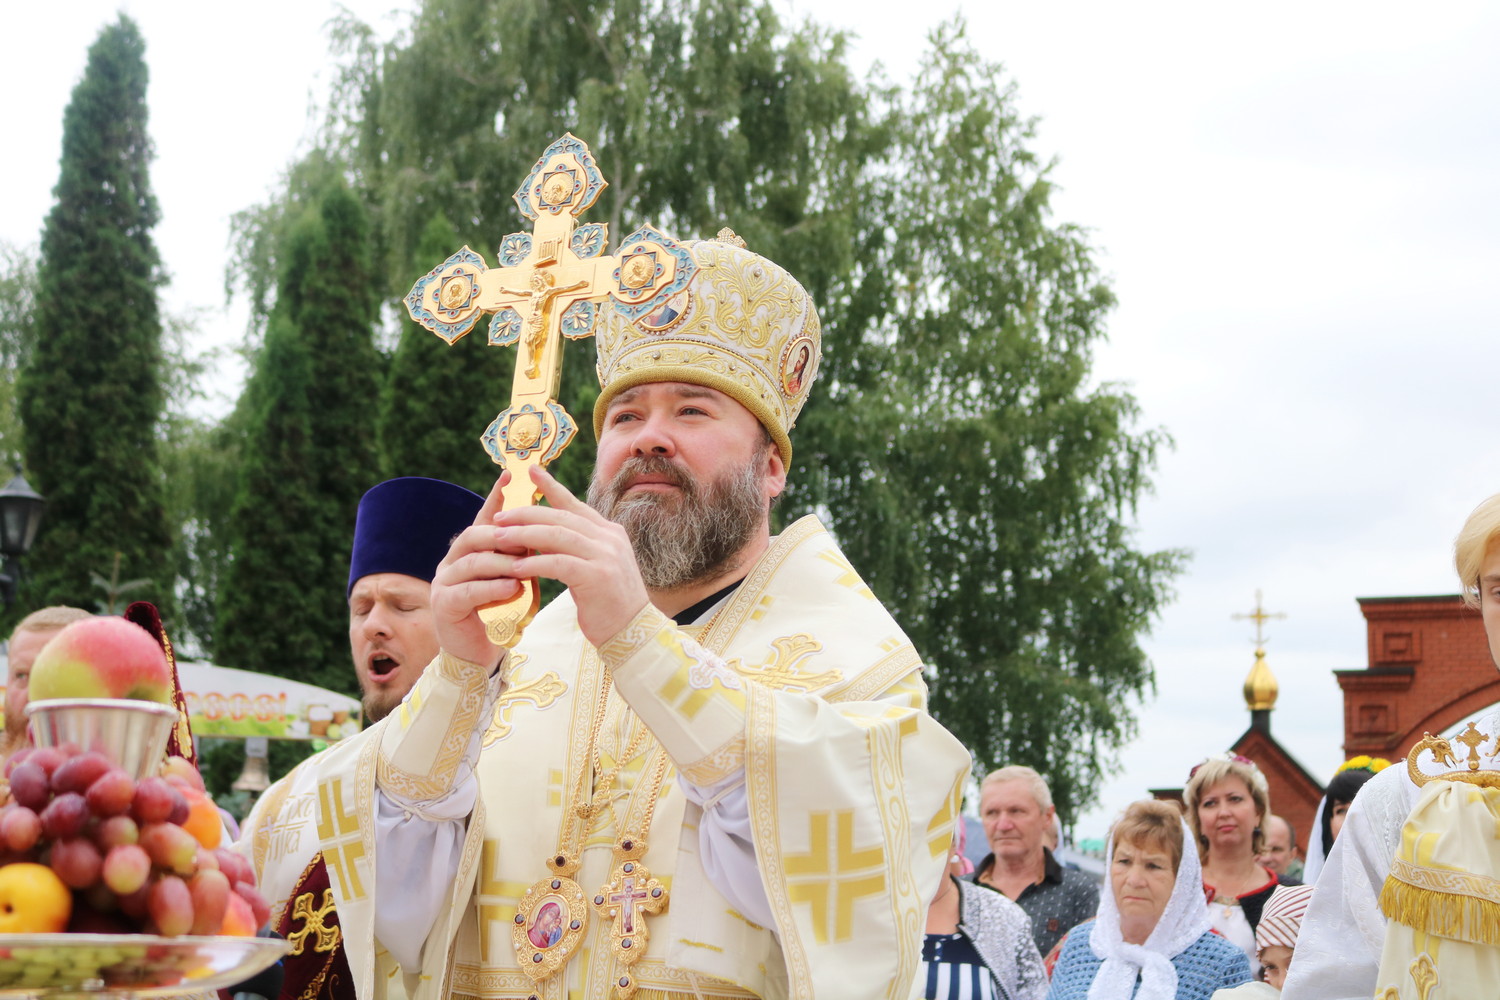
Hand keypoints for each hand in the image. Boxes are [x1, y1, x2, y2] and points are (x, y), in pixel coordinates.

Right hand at [429, 473, 527, 668]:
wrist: (480, 655)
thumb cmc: (499, 614)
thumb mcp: (512, 577)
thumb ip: (518, 555)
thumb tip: (542, 525)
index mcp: (469, 552)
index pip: (483, 519)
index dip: (495, 498)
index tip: (509, 476)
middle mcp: (452, 562)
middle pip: (474, 535)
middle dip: (503, 535)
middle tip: (529, 538)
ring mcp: (444, 583)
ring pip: (472, 562)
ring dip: (501, 562)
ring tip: (525, 565)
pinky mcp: (444, 606)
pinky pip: (467, 590)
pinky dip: (491, 587)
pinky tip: (512, 588)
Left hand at [494, 466, 650, 646]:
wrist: (633, 631)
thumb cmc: (609, 602)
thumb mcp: (595, 567)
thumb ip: (578, 547)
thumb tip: (546, 533)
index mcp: (609, 532)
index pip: (574, 504)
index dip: (551, 487)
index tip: (531, 471)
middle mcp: (609, 538)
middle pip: (561, 516)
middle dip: (527, 514)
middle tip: (499, 516)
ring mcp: (606, 556)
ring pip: (557, 535)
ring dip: (524, 535)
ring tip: (499, 538)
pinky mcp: (597, 577)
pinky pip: (559, 563)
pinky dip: (535, 562)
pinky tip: (516, 566)